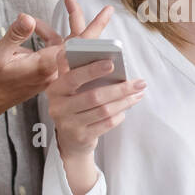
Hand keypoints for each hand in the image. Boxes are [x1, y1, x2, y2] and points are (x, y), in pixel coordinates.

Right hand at [0, 1, 107, 127]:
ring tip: (67, 3)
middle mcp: (51, 70)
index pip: (77, 45)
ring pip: (66, 46)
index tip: (107, 13)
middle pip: (78, 45)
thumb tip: (27, 18)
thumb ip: (15, 35)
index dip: (93, 28)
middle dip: (86, 22)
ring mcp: (48, 72)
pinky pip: (54, 51)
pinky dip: (50, 35)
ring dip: (66, 25)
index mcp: (45, 65)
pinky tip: (35, 25)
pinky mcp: (42, 72)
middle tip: (104, 8)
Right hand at [45, 0, 144, 161]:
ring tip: (138, 93)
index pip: (73, 76)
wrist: (69, 139)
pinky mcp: (81, 137)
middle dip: (120, 88)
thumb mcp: (70, 86)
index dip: (92, 70)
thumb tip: (106, 55)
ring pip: (103, 110)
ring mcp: (68, 124)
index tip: (112, 62)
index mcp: (56, 88)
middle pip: (93, 96)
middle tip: (139, 82)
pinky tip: (126, 107)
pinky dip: (119, 115)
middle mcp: (58, 106)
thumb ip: (78, 69)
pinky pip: (106, 124)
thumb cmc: (74, 103)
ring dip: (125, 101)